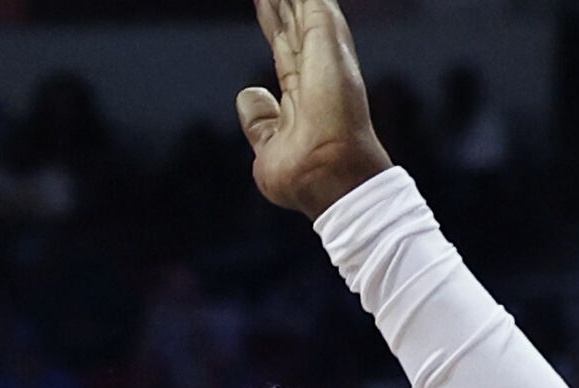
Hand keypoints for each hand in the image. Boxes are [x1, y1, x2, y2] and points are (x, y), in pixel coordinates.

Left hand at [237, 0, 392, 217]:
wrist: (326, 178)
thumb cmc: (301, 175)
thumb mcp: (268, 148)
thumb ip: (259, 121)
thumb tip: (250, 95)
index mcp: (302, 90)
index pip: (283, 44)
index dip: (272, 20)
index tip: (264, 0)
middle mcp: (316, 66)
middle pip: (291, 17)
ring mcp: (324, 52)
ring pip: (302, 2)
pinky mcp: (328, 40)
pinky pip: (314, 1)